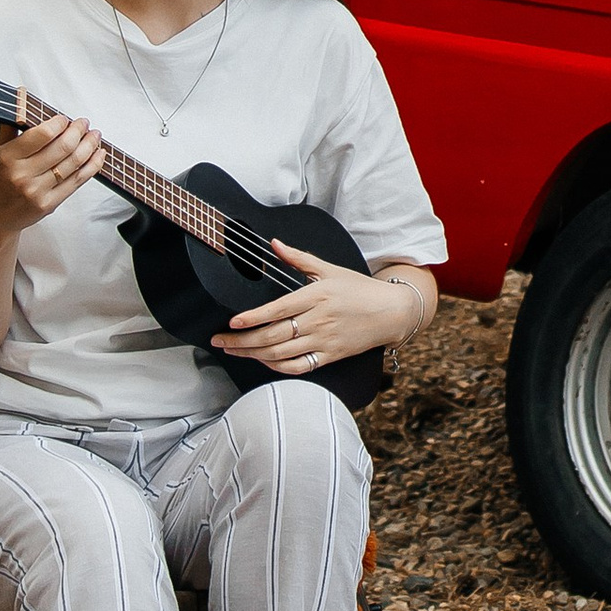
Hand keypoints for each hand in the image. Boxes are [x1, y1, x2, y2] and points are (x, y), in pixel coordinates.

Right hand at [0, 115, 98, 239]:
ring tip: (94, 135)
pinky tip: (98, 154)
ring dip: (89, 146)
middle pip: (63, 147)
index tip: (64, 119)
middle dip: (78, 131)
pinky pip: (77, 181)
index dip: (59, 123)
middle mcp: (22, 175)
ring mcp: (37, 191)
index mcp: (7, 158)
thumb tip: (22, 101)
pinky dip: (92, 166)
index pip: (42, 134)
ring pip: (73, 163)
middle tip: (83, 123)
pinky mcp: (49, 204)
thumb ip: (10, 128)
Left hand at [216, 245, 421, 377]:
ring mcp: (324, 341)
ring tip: (234, 351)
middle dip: (241, 341)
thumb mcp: (330, 268)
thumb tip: (274, 244)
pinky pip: (298, 367)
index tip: (232, 323)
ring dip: (253, 354)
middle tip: (219, 342)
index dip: (252, 318)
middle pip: (273, 336)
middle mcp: (318, 320)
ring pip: (281, 354)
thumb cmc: (358, 289)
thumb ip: (299, 258)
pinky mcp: (330, 356)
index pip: (278, 310)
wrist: (390, 312)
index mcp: (316, 295)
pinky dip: (277, 367)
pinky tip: (263, 361)